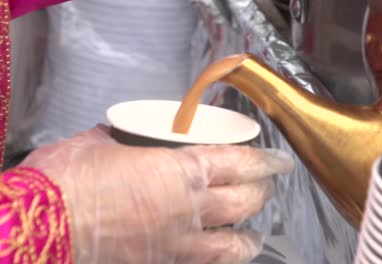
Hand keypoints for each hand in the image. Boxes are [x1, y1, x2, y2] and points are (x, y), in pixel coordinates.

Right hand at [21, 126, 293, 262]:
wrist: (40, 227)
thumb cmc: (67, 178)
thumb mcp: (99, 143)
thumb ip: (126, 140)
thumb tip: (130, 138)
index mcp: (177, 171)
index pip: (237, 164)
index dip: (264, 162)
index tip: (279, 161)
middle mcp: (187, 209)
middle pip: (244, 202)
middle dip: (261, 192)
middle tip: (264, 185)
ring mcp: (177, 244)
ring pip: (233, 246)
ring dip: (249, 235)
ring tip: (254, 232)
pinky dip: (219, 260)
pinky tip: (220, 257)